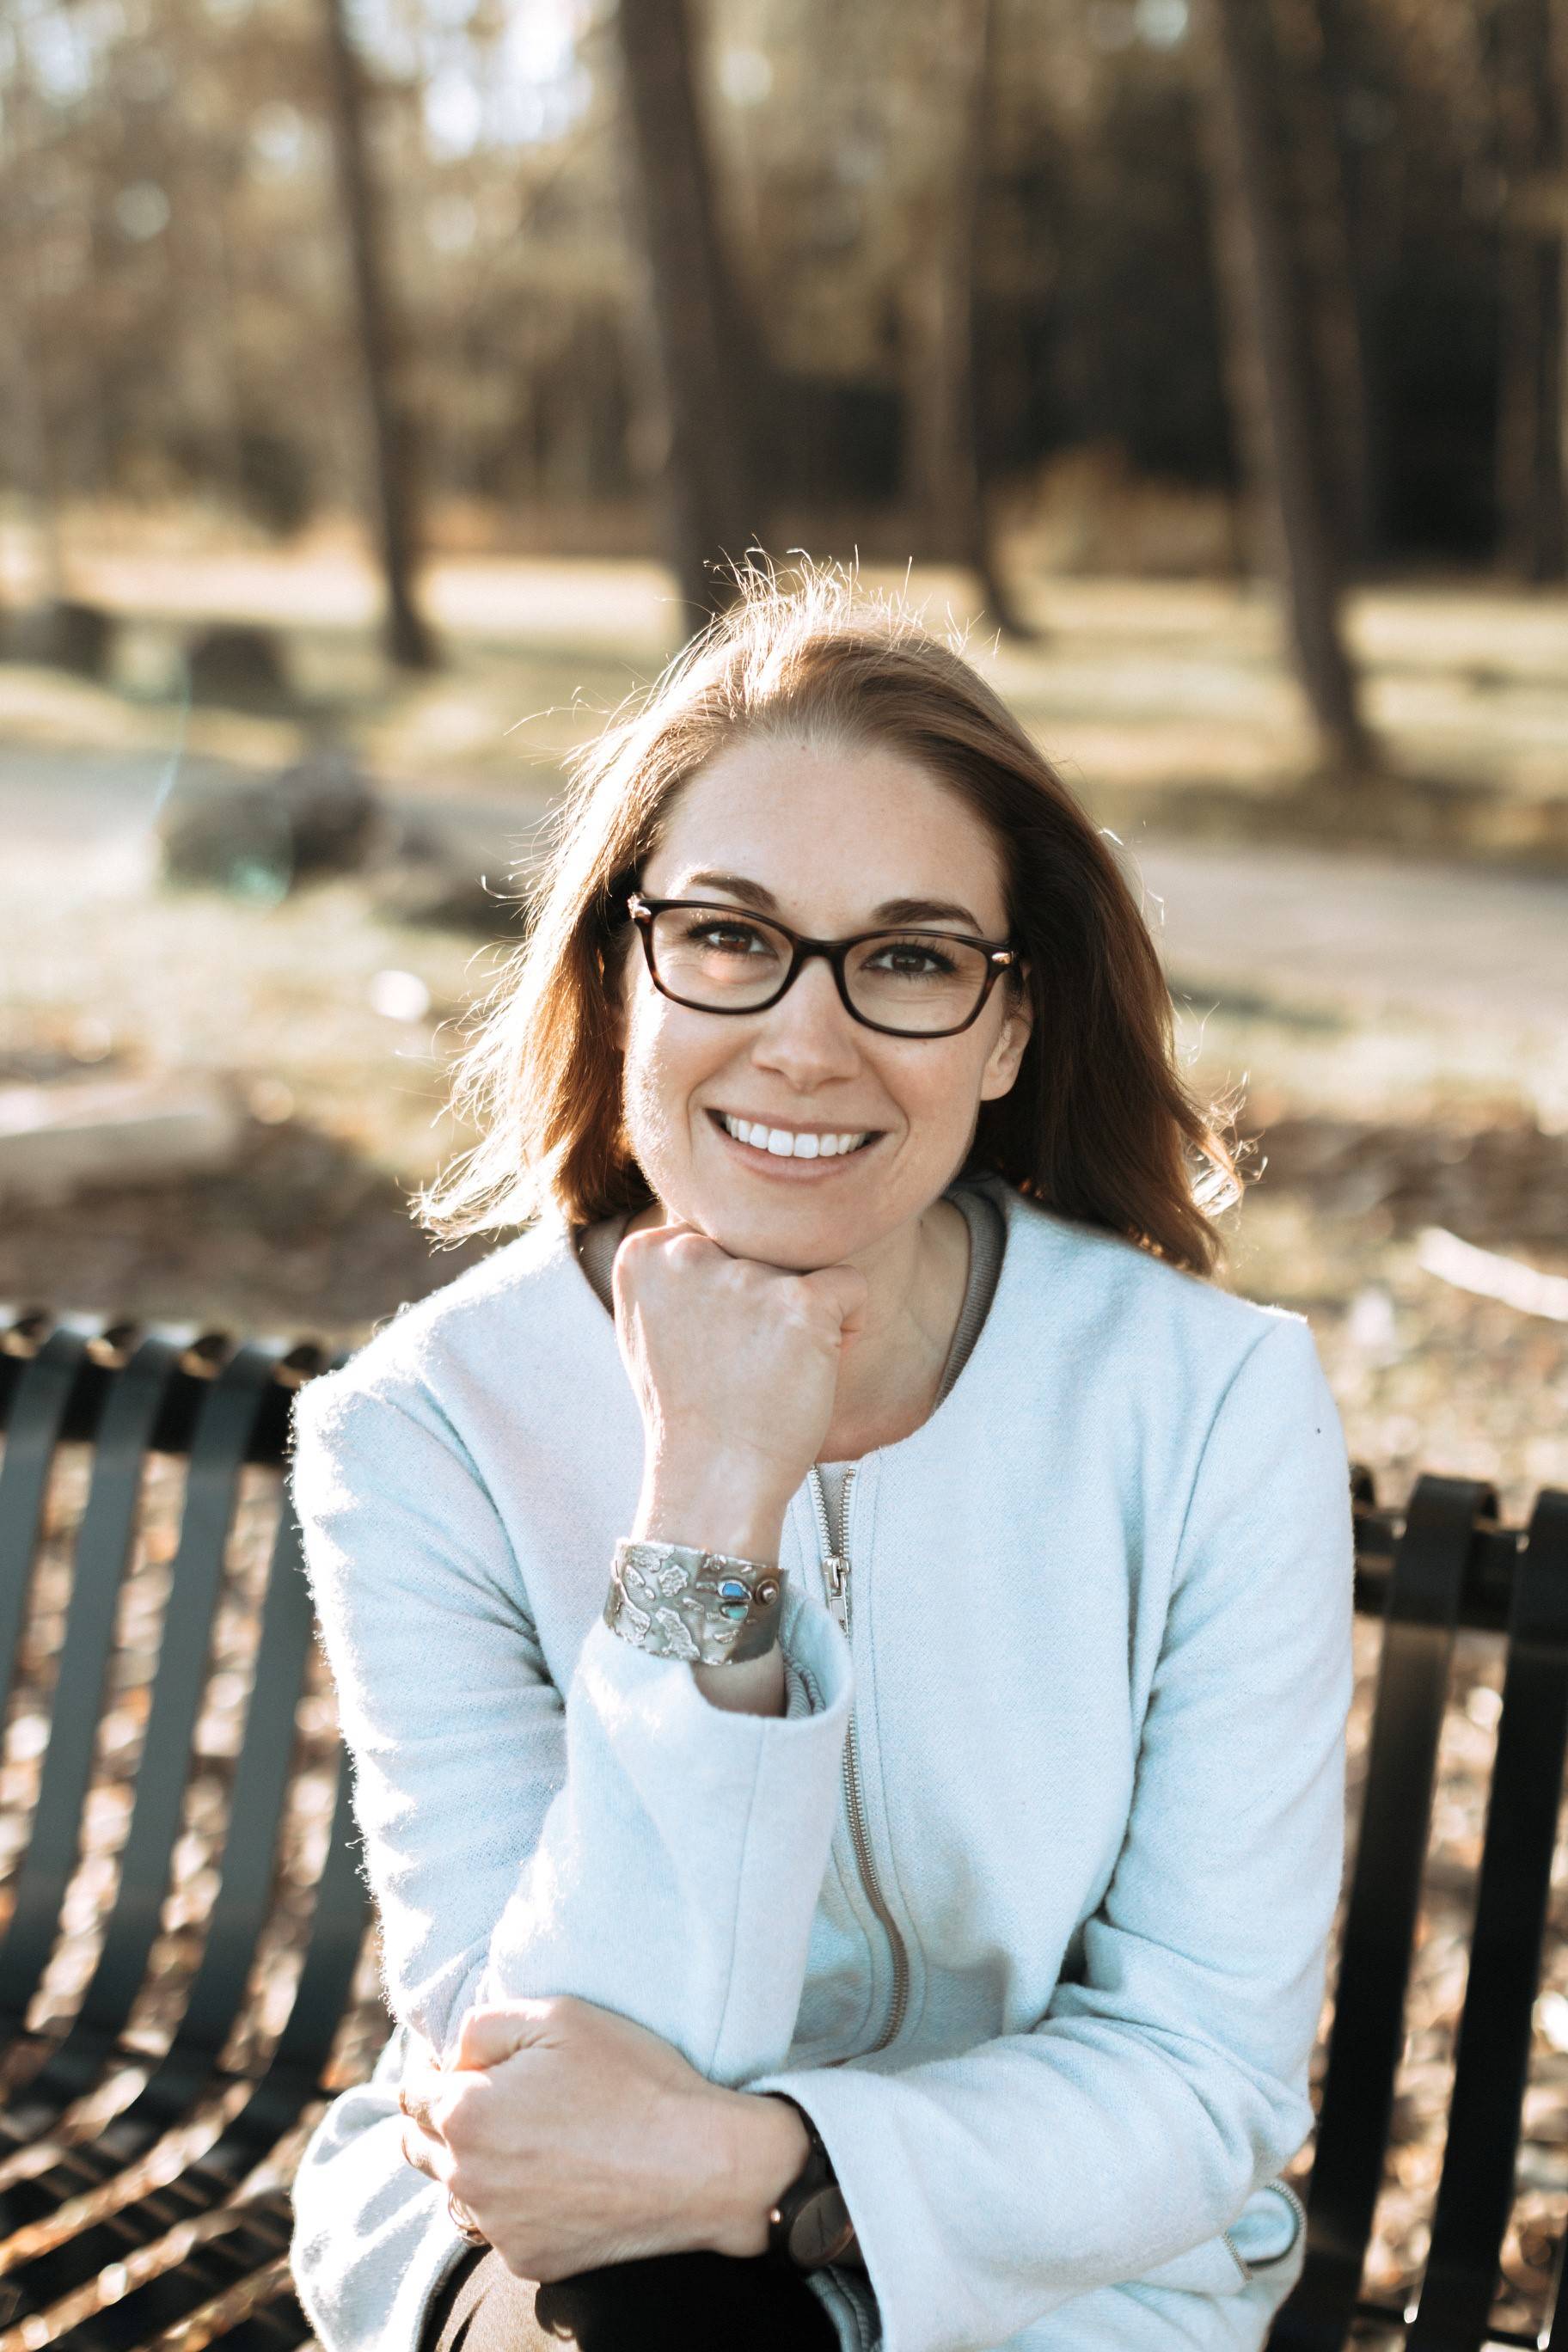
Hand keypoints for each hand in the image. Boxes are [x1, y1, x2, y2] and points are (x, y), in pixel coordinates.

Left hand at [397, 1997, 806, 2280]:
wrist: (700, 2163)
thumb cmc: (633, 2078)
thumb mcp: (558, 2014)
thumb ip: (483, 2024)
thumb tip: (451, 2053)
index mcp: (466, 2113)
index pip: (411, 2095)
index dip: (438, 2073)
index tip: (472, 2067)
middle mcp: (468, 2178)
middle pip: (420, 2147)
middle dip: (443, 2121)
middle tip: (497, 2101)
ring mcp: (498, 2227)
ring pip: (456, 2193)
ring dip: (474, 2168)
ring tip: (530, 2141)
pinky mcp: (530, 2260)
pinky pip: (499, 2229)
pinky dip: (515, 2206)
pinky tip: (559, 2179)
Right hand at [614, 1223, 867, 1559]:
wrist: (714, 1479)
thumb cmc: (688, 1410)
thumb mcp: (649, 1325)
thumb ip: (672, 1268)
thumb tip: (705, 1225)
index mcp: (644, 1252)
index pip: (719, 1232)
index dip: (729, 1287)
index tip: (712, 1341)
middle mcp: (687, 1253)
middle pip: (762, 1246)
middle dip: (766, 1296)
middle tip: (744, 1360)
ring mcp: (744, 1277)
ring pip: (804, 1267)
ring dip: (801, 1314)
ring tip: (771, 1370)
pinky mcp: (800, 1303)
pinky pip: (850, 1287)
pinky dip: (848, 1323)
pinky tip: (816, 1363)